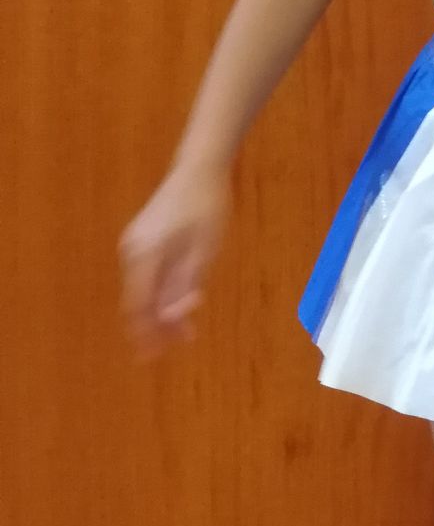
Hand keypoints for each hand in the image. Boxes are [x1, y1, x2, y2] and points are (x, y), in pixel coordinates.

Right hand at [118, 162, 231, 360]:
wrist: (198, 170)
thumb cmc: (207, 208)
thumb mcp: (204, 251)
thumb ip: (185, 285)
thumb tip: (168, 318)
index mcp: (146, 254)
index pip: (139, 304)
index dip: (145, 332)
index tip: (154, 355)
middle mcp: (132, 252)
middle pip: (135, 301)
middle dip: (149, 328)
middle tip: (161, 354)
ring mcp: (134, 246)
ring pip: (140, 290)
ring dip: (157, 314)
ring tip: (181, 336)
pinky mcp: (142, 242)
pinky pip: (146, 276)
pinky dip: (158, 294)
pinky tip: (177, 308)